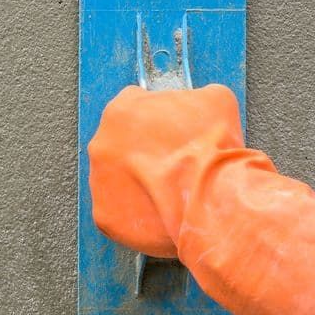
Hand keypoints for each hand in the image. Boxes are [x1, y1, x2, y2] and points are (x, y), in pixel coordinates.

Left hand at [87, 84, 244, 257]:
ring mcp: (98, 181)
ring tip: (168, 191)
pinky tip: (160, 213)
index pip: (131, 106)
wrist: (212, 198)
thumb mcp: (216, 101)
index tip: (169, 131)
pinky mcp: (104, 215)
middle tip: (171, 164)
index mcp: (120, 111)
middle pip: (121, 145)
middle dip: (144, 153)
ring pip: (117, 180)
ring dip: (138, 183)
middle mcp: (101, 144)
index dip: (154, 119)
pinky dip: (137, 215)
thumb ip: (197, 98)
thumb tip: (201, 106)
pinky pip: (118, 213)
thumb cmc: (212, 149)